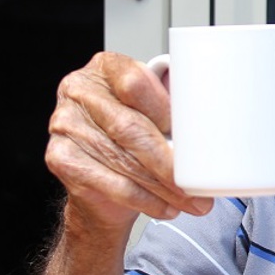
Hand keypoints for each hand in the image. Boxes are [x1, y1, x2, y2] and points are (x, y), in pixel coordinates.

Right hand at [44, 51, 213, 237]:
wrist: (100, 178)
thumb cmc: (133, 136)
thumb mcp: (153, 112)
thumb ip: (174, 108)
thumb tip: (215, 123)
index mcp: (105, 67)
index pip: (135, 83)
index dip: (165, 110)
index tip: (193, 138)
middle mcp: (79, 90)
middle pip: (129, 127)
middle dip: (168, 161)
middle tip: (197, 184)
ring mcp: (64, 123)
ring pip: (122, 160)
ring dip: (161, 186)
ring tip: (190, 200)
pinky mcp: (59, 157)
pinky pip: (109, 183)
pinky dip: (143, 200)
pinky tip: (165, 207)